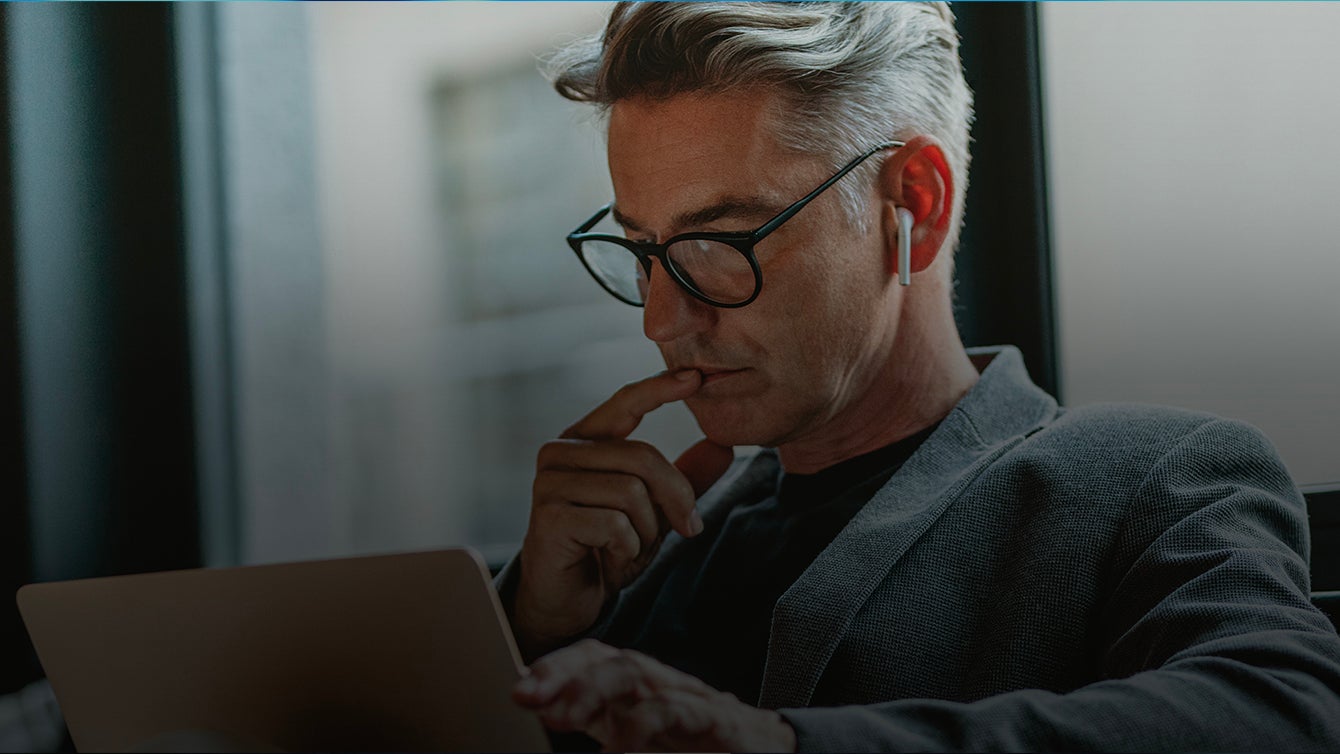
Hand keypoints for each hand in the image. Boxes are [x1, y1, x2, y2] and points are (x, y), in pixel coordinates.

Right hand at [512, 370, 734, 658]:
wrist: (565, 602)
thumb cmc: (605, 551)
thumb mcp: (654, 511)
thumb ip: (683, 479)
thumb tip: (722, 446)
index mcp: (585, 441)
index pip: (625, 402)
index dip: (660, 388)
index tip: (696, 378)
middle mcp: (560, 452)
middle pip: (643, 457)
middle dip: (676, 498)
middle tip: (688, 528)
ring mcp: (550, 481)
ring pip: (631, 492)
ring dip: (647, 531)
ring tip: (630, 548)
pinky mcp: (549, 514)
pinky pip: (614, 524)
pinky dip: (627, 549)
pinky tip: (609, 559)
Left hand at [513, 639, 796, 752]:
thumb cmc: (700, 749)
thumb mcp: (641, 743)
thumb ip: (602, 726)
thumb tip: (546, 718)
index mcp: (637, 691)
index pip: (592, 659)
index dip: (554, 667)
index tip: (517, 690)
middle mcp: (660, 685)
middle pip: (608, 658)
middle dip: (563, 673)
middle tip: (525, 697)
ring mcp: (689, 698)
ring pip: (636, 673)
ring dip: (592, 690)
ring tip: (561, 716)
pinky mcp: (717, 720)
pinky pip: (676, 711)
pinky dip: (641, 727)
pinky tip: (617, 750)